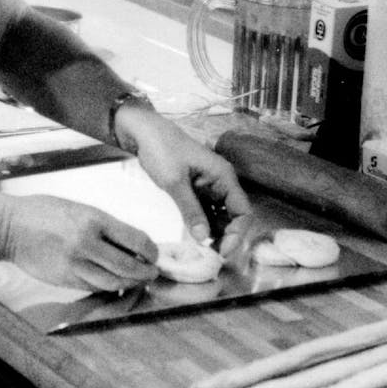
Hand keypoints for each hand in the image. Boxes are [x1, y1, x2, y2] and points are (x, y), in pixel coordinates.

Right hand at [0, 195, 158, 291]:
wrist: (10, 227)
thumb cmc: (43, 212)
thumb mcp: (79, 209)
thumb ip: (104, 226)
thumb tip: (131, 243)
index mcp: (94, 219)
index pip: (136, 240)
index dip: (151, 251)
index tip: (154, 254)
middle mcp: (87, 243)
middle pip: (129, 267)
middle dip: (146, 272)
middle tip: (151, 272)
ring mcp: (75, 264)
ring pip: (114, 283)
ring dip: (130, 283)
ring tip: (136, 280)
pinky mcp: (65, 280)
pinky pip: (95, 288)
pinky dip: (108, 287)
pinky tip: (113, 282)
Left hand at [117, 108, 253, 258]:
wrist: (143, 132)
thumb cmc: (162, 150)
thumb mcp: (175, 182)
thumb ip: (190, 210)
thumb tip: (204, 239)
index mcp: (224, 176)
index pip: (243, 211)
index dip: (237, 234)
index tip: (222, 252)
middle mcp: (221, 183)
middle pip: (234, 216)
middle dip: (226, 236)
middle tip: (211, 255)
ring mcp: (209, 187)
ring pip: (220, 216)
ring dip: (215, 233)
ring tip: (203, 250)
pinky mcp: (197, 190)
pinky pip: (206, 212)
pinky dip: (203, 225)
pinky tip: (195, 237)